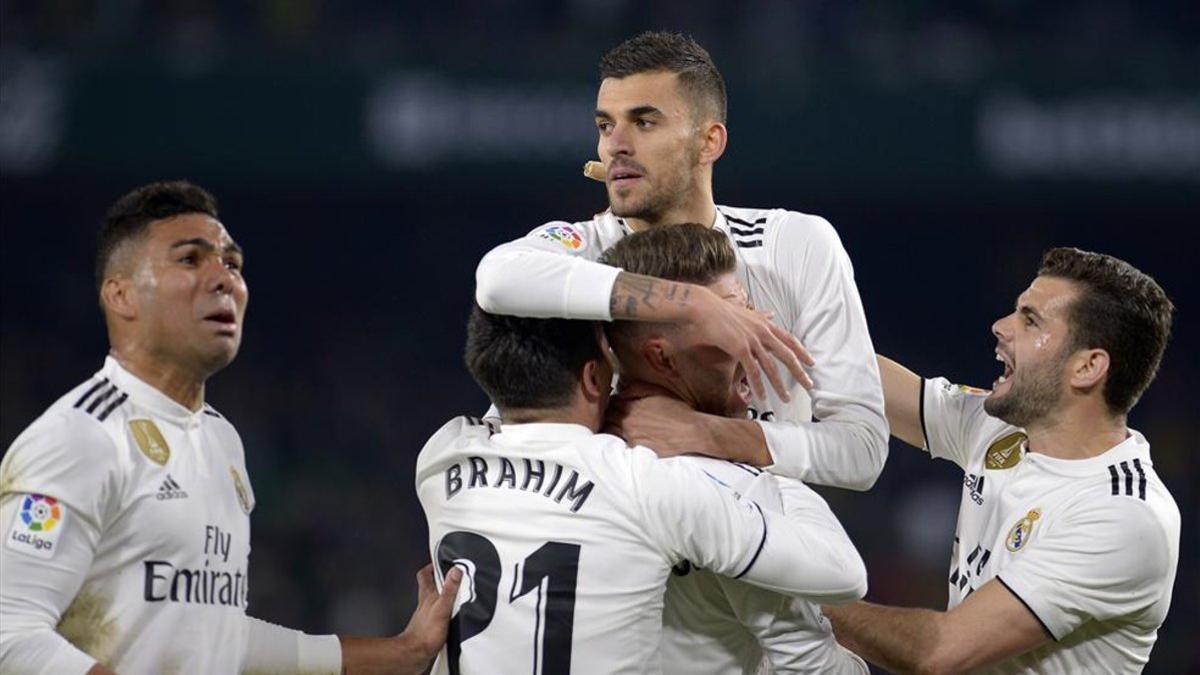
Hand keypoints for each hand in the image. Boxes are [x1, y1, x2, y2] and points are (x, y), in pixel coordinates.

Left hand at [396, 564, 462, 665]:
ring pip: (434, 600)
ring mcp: (427, 615)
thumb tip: (455, 570)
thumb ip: (449, 589)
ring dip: (443, 596)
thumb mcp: (442, 608)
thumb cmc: (426, 633)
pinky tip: (453, 615)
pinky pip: (439, 614)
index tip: (440, 561)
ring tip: (456, 593)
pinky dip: (445, 612)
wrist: (416, 654)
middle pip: (430, 586)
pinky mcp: (431, 627)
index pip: (425, 575)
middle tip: (451, 575)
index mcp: (427, 595)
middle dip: (439, 579)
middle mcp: (425, 604)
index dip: (431, 566)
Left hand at [605, 392, 706, 457]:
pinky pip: (622, 443)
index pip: (612, 402)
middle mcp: (628, 423)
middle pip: (609, 417)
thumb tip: (621, 392)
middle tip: (617, 412)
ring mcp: (632, 438)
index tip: (619, 402)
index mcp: (632, 407)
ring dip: (613, 426)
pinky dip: (622, 438)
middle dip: (612, 413)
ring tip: (621, 424)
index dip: (615, 401)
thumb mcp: (658, 391)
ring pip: (611, 431)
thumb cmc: (678, 411)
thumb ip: (636, 388)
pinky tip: (631, 435)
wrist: (692, 432)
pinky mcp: (638, 449)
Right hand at [683, 290, 813, 400]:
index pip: (789, 340)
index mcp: (765, 324)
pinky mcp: (740, 348)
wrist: (701, 308)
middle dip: (799, 372)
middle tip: (809, 386)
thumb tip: (771, 313)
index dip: (802, 352)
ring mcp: (752, 340)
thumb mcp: (745, 313)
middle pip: (787, 355)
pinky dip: (759, 386)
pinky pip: (753, 372)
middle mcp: (762, 332)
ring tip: (785, 399)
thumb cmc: (719, 310)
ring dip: (779, 386)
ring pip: (771, 367)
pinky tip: (762, 397)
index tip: (812, 363)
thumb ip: (760, 316)